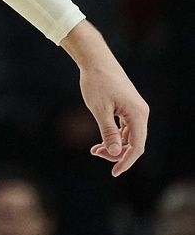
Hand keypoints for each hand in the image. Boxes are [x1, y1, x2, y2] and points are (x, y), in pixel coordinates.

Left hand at [80, 62, 148, 176]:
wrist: (96, 61)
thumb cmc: (96, 83)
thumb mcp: (99, 110)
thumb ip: (108, 132)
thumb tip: (115, 153)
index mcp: (138, 115)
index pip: (137, 147)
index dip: (125, 162)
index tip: (114, 173)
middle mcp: (141, 113)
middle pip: (134, 143)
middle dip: (116, 153)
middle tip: (95, 153)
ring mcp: (135, 110)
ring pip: (129, 136)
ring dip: (114, 146)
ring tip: (94, 149)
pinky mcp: (128, 107)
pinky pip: (125, 128)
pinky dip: (114, 136)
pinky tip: (101, 141)